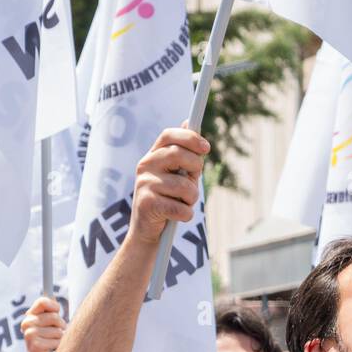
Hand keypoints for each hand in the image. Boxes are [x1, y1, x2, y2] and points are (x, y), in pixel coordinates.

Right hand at [22, 295, 66, 351]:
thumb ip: (53, 313)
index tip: (58, 311)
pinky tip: (52, 351)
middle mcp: (27, 323)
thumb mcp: (53, 325)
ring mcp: (29, 334)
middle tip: (57, 335)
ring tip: (53, 344)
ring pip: (58, 331)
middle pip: (54, 316)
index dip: (54, 306)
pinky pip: (57, 341)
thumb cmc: (51, 343)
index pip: (43, 301)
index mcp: (30, 316)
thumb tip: (54, 300)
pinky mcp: (34, 345)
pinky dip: (58, 347)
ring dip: (60, 339)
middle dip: (61, 327)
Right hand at [130, 124, 209, 245]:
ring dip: (192, 199)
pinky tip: (177, 216)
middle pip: (178, 155)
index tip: (206, 148)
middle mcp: (145, 166)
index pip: (168, 135)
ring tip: (183, 203)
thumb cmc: (168, 199)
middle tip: (193, 181)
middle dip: (195, 169)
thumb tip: (188, 120)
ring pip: (184, 186)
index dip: (189, 137)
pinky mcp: (147, 204)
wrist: (148, 231)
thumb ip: (185, 153)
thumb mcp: (177, 174)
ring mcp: (144, 184)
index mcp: (153, 155)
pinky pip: (181, 208)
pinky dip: (186, 215)